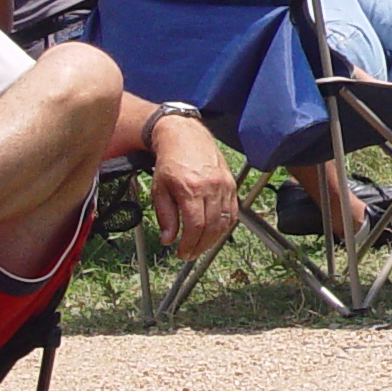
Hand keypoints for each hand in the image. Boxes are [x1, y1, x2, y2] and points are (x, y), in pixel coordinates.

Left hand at [147, 119, 237, 257]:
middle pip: (211, 227)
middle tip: (190, 254)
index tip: (182, 253)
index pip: (195, 226)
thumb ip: (165, 216)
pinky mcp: (231, 183)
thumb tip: (169, 239)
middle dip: (201, 246)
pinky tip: (214, 232)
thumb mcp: (159, 189)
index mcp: (190, 188)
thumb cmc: (170, 162)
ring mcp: (224, 185)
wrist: (185, 136)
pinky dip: (225, 226)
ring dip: (213, 239)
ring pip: (224, 221)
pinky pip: (232, 211)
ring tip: (201, 246)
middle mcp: (211, 187)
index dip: (190, 244)